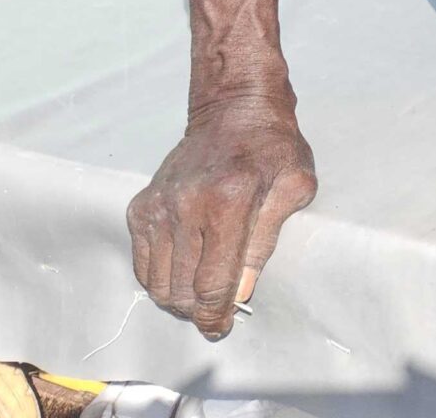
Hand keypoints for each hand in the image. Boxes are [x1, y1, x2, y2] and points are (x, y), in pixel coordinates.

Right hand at [128, 91, 316, 339]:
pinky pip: (141, 262)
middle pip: (180, 290)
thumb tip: (240, 292)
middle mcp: (186, 206)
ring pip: (156, 282)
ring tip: (199, 294)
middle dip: (197, 312)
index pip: (212, 283)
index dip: (216, 314)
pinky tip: (181, 271)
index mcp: (228, 202)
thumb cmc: (272, 148)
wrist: (234, 109)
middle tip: (214, 313)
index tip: (221, 327)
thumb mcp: (294, 187)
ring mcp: (158, 206)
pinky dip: (158, 277)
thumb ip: (266, 242)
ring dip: (176, 299)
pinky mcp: (141, 206)